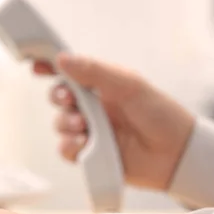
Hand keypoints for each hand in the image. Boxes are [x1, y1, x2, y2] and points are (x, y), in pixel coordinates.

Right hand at [33, 54, 194, 190]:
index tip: (38, 65)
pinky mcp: (89, 154)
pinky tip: (83, 143)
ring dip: (66, 123)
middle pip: (58, 98)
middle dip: (58, 97)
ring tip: (84, 126)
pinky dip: (69, 146)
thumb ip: (94, 71)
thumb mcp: (128, 85)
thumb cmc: (159, 114)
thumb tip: (62, 59)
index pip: (70, 73)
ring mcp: (89, 131)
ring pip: (59, 124)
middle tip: (68, 99)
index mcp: (101, 87)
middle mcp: (92, 108)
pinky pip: (66, 149)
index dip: (51, 68)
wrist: (175, 153)